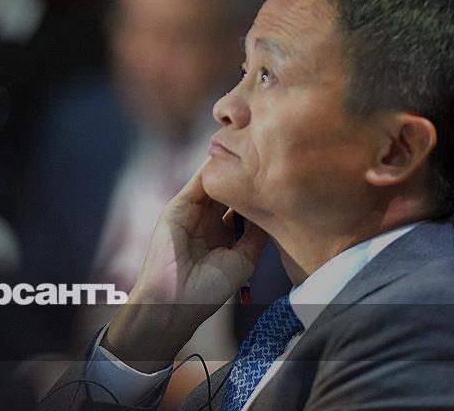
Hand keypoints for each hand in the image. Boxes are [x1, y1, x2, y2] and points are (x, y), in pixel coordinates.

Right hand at [103, 160, 267, 371]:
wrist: (175, 300)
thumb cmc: (208, 289)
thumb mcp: (244, 260)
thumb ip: (256, 235)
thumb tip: (273, 211)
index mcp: (223, 237)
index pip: (242, 209)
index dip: (258, 196)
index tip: (279, 182)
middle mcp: (208, 222)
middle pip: (230, 193)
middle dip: (246, 179)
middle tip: (267, 161)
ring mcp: (193, 213)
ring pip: (215, 184)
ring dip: (231, 170)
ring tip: (252, 155)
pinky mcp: (178, 207)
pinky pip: (197, 183)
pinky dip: (212, 170)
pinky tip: (229, 159)